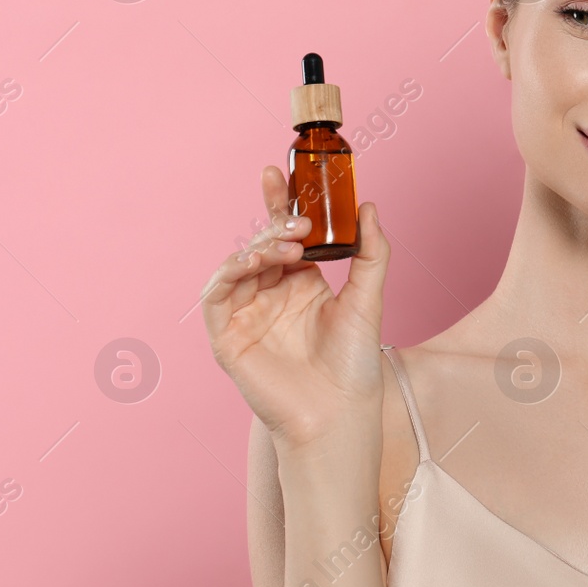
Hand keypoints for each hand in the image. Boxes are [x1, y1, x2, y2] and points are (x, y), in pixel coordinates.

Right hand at [202, 165, 390, 454]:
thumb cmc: (354, 364)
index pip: (283, 234)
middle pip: (259, 244)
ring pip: (238, 264)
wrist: (339, 414)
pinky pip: (216, 294)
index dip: (277, 202)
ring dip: (258, 246)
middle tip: (296, 216)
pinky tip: (253, 263)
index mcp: (300, 284)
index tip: (278, 172)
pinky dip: (229, 272)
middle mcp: (270, 295)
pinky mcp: (227, 337)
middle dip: (273, 222)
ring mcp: (246, 314)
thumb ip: (371, 251)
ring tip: (287, 246)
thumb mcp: (368, 297)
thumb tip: (369, 205)